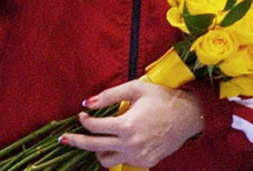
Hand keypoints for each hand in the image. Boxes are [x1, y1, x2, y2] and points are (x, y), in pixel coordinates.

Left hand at [60, 79, 203, 168]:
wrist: (188, 115)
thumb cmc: (162, 98)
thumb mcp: (137, 89)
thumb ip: (110, 95)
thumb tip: (87, 103)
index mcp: (127, 124)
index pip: (95, 127)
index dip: (84, 121)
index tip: (81, 115)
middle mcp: (129, 144)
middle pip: (93, 147)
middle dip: (76, 142)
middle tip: (64, 139)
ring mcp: (136, 156)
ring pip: (105, 161)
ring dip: (98, 150)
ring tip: (98, 141)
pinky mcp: (144, 163)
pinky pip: (122, 162)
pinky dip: (117, 154)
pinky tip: (118, 145)